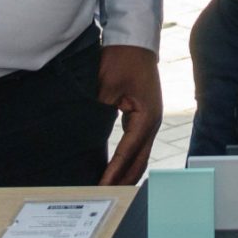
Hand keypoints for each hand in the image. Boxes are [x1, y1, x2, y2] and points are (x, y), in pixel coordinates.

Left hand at [96, 46, 161, 186]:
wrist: (134, 40)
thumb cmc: (122, 59)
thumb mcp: (105, 87)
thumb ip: (97, 114)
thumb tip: (84, 139)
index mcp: (146, 117)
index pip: (128, 152)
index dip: (114, 172)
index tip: (101, 187)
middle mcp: (152, 123)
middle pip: (139, 162)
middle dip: (123, 181)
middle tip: (105, 197)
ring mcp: (150, 121)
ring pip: (140, 156)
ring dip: (126, 173)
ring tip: (108, 190)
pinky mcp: (144, 117)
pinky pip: (137, 146)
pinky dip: (127, 160)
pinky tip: (114, 170)